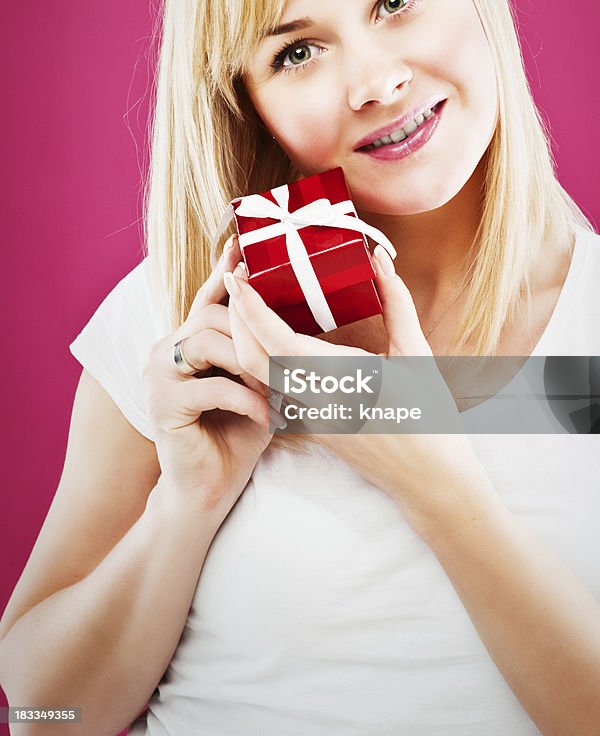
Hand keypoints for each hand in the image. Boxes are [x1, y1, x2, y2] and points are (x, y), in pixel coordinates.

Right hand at [143, 237, 281, 522]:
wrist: (208, 489)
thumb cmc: (238, 433)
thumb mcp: (259, 383)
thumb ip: (266, 351)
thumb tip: (303, 321)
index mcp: (188, 341)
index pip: (209, 297)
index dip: (226, 272)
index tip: (245, 246)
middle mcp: (166, 350)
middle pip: (213, 315)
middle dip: (252, 331)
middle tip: (286, 355)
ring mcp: (159, 376)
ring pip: (210, 344)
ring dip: (250, 366)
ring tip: (277, 391)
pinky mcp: (163, 405)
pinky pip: (213, 387)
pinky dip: (247, 401)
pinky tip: (266, 417)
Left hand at [224, 247, 486, 514]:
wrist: (429, 478)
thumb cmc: (429, 414)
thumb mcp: (416, 353)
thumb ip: (396, 301)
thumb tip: (380, 258)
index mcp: (337, 380)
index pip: (275, 341)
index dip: (249, 308)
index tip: (236, 276)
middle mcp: (313, 401)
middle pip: (251, 359)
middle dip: (236, 319)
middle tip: (240, 281)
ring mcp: (307, 418)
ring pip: (257, 376)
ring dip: (244, 339)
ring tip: (249, 303)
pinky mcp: (309, 427)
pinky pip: (273, 389)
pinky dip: (261, 361)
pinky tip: (270, 338)